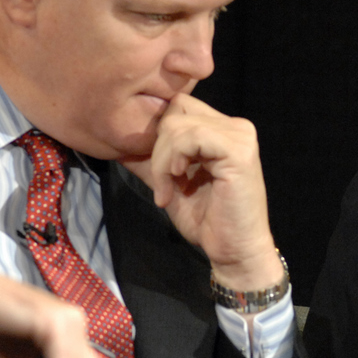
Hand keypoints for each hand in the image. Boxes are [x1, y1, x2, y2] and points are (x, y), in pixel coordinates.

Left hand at [123, 93, 283, 292]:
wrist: (235, 250)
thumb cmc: (208, 221)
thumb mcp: (169, 184)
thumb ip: (150, 162)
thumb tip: (117, 145)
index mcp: (222, 131)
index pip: (178, 107)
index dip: (159, 135)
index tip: (159, 172)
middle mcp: (235, 127)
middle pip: (176, 109)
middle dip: (158, 147)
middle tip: (162, 183)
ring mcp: (239, 136)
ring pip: (178, 124)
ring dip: (162, 160)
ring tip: (168, 190)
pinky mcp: (238, 150)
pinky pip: (190, 137)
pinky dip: (173, 161)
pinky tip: (178, 183)